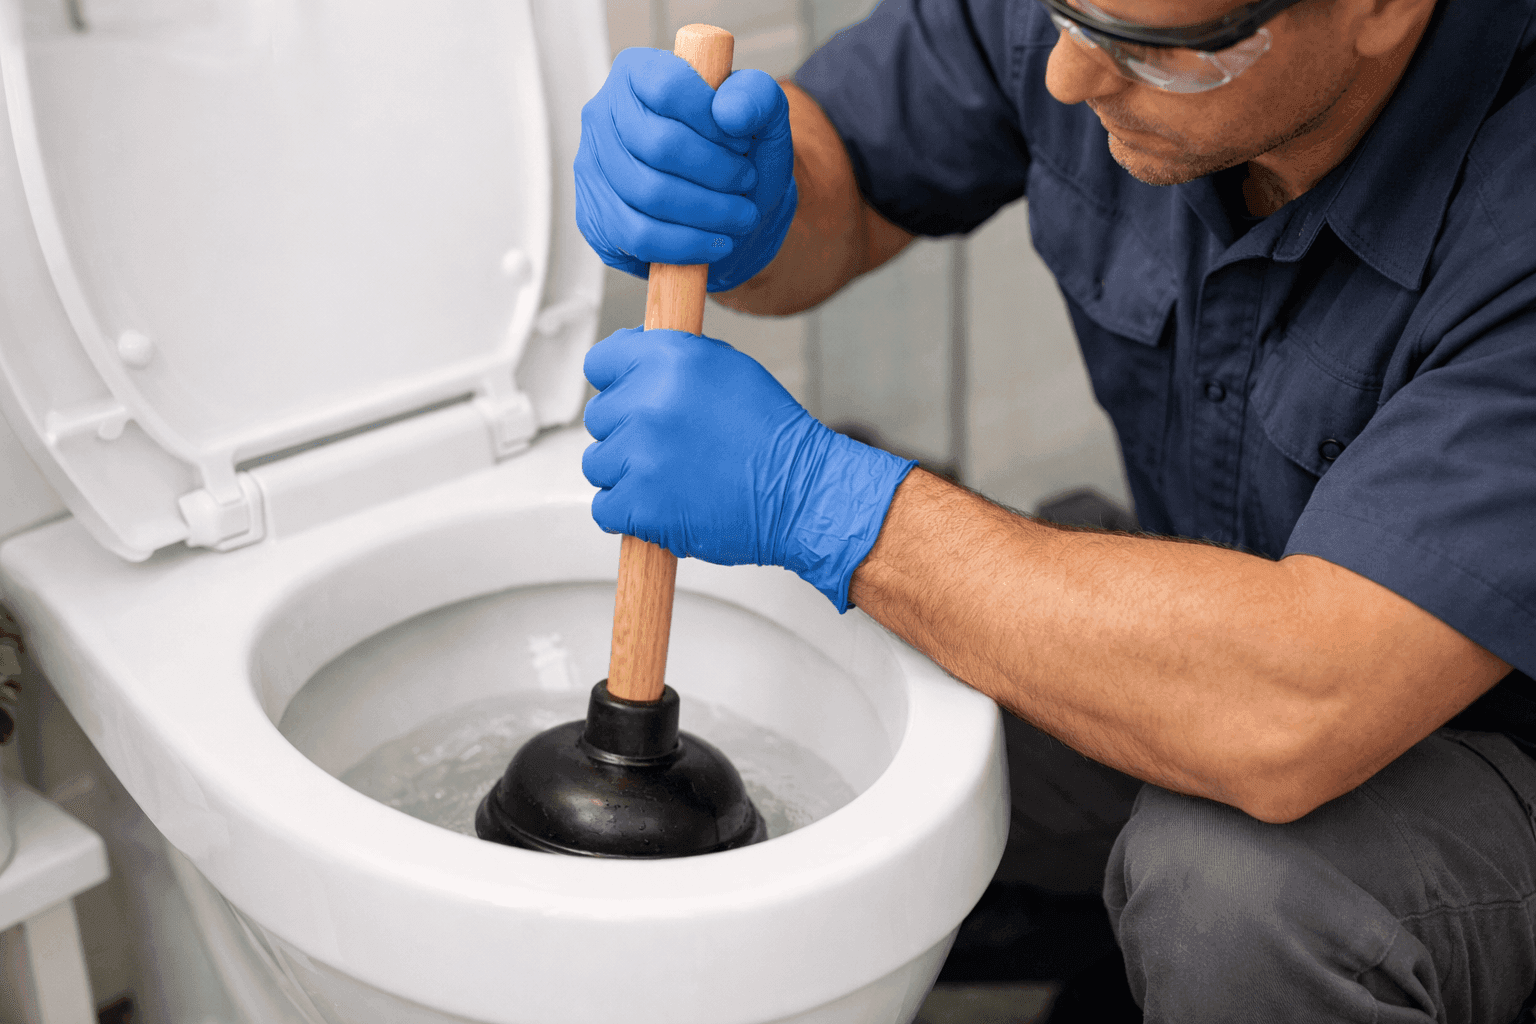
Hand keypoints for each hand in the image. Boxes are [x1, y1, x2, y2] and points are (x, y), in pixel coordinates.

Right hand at [574, 48, 797, 292]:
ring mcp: (591, 166)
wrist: (723, 209)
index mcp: (638, 73)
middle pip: (661, 145)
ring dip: (709, 211)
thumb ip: (757, 97)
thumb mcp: (762, 118)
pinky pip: (638, 235)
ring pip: (650, 193)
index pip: (669, 88)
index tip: (743, 142)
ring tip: (741, 215)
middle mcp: (603, 114)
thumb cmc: (736, 156)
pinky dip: (687, 243)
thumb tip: (729, 112)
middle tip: (746, 183)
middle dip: (718, 172)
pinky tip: (716, 242)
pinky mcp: (594, 216)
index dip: (713, 121)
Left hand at [582, 328, 915, 610]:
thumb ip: (673, 360)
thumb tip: (632, 361)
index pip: (601, 362)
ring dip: (627, 474)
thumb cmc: (772, 435)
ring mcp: (640, 455)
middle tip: (670, 447)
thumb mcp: (726, 369)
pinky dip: (629, 514)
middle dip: (627, 433)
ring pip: (598, 464)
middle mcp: (649, 401)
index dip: (617, 383)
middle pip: (598, 417)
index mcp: (669, 359)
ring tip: (672, 478)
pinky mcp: (638, 504)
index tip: (631, 399)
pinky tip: (664, 505)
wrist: (801, 493)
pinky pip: (604, 507)